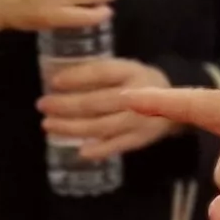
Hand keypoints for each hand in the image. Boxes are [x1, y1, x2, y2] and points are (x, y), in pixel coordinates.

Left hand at [37, 56, 178, 161]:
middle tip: (43, 105)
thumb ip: (98, 73)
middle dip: (66, 105)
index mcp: (133, 72)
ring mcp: (140, 120)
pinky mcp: (142, 139)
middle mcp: (138, 95)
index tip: (54, 82)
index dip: (77, 77)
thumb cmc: (139, 83)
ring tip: (49, 125)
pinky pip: (118, 146)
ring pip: (102, 126)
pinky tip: (80, 151)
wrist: (177, 104)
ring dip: (72, 127)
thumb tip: (57, 81)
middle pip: (97, 102)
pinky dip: (99, 150)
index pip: (102, 73)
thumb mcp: (125, 69)